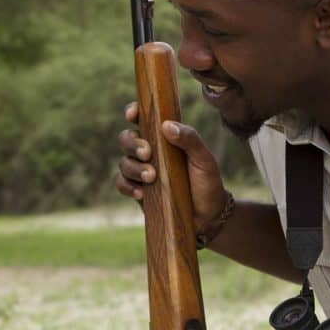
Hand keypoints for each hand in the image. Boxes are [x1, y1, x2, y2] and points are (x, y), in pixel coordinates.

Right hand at [114, 103, 230, 242]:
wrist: (208, 217)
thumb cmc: (207, 183)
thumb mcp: (204, 159)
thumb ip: (190, 139)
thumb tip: (167, 126)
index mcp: (164, 138)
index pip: (143, 119)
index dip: (133, 112)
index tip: (133, 114)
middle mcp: (150, 152)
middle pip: (126, 139)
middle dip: (132, 144)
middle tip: (147, 153)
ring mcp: (141, 171)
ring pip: (123, 162)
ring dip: (133, 167)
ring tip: (151, 177)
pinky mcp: (137, 191)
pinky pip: (121, 183)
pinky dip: (127, 186)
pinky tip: (141, 192)